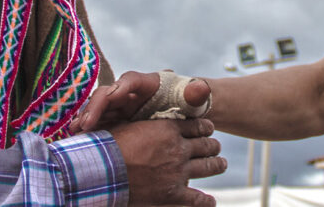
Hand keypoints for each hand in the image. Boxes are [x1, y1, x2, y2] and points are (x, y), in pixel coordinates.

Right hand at [71, 71, 210, 132]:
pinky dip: (88, 130)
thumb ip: (195, 92)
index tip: (111, 96)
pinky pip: (98, 124)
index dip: (119, 87)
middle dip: (95, 107)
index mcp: (146, 84)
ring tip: (77, 131)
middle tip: (86, 123)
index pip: (130, 80)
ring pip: (98, 109)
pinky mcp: (114, 121)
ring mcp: (119, 107)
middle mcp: (129, 93)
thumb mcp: (193, 99)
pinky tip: (78, 139)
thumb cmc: (189, 104)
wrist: (185, 117)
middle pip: (107, 95)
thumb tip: (201, 88)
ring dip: (86, 119)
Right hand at [110, 118, 226, 206]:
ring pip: (209, 166)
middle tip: (216, 147)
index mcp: (168, 129)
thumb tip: (148, 124)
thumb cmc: (110, 145)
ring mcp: (178, 172)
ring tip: (221, 164)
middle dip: (213, 146)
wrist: (102, 169)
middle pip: (207, 145)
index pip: (197, 126)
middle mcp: (178, 149)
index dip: (206, 127)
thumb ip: (146, 125)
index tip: (209, 129)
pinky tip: (210, 202)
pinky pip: (197, 198)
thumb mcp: (129, 125)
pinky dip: (206, 201)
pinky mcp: (173, 194)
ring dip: (218, 165)